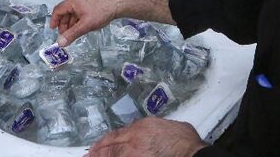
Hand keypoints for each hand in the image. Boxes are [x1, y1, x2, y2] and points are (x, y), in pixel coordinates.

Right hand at [50, 0, 118, 45]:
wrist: (116, 6)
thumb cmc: (101, 12)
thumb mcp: (85, 25)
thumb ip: (72, 34)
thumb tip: (60, 42)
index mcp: (73, 0)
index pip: (58, 10)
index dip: (54, 20)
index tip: (53, 29)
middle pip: (64, 12)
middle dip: (63, 24)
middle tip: (64, 35)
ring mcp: (82, 0)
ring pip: (71, 13)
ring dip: (70, 23)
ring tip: (72, 33)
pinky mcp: (87, 3)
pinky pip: (78, 12)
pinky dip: (76, 20)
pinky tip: (80, 28)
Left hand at [86, 117, 206, 156]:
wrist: (191, 154)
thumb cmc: (185, 141)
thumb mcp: (168, 126)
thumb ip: (154, 129)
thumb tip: (152, 134)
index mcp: (142, 127)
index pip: (118, 134)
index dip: (106, 141)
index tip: (98, 146)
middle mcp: (134, 140)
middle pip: (110, 145)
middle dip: (97, 151)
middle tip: (88, 155)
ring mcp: (135, 154)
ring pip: (112, 155)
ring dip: (100, 156)